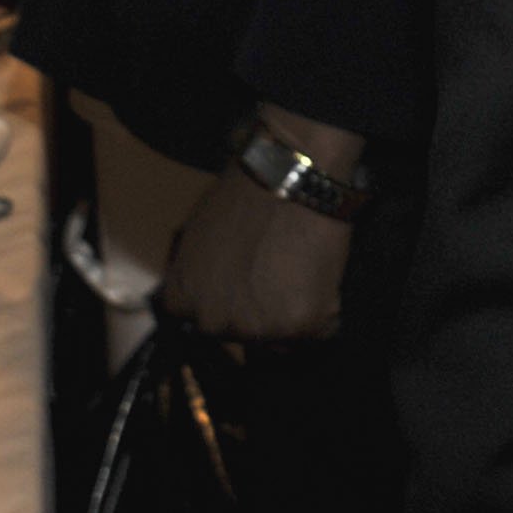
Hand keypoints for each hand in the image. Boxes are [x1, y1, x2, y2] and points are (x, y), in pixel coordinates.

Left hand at [162, 109, 363, 341]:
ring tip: (308, 271)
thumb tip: (223, 281)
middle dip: (267, 311)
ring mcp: (256, 329)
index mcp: (181, 302)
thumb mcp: (199, 237)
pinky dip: (331, 307)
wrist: (289, 174)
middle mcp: (212, 324)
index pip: (213, 324)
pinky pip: (325, 330)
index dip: (241, 301)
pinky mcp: (301, 324)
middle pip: (247, 336)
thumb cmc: (246, 192)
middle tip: (287, 274)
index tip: (259, 281)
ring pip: (286, 338)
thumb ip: (203, 271)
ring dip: (299, 311)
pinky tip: (327, 274)